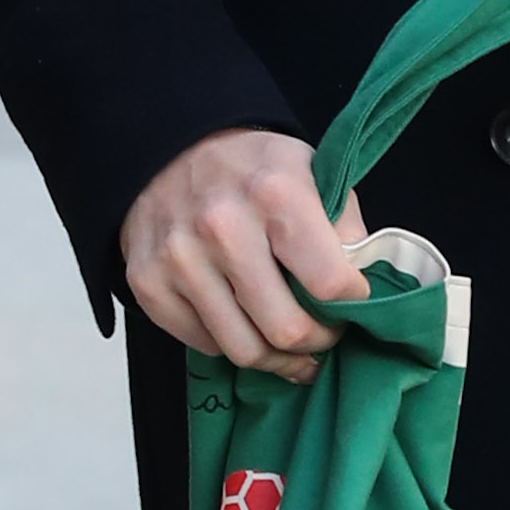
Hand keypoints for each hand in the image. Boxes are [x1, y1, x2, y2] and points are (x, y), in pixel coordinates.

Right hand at [123, 128, 367, 378]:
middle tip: (324, 339)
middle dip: (317, 345)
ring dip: (277, 360)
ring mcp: (179, 259)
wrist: (169, 149)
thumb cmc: (253, 169)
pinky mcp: (147, 284)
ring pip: (243, 350)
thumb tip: (362, 288)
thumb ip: (344, 227)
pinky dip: (229, 342)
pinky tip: (243, 323)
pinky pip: (203, 344)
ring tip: (291, 350)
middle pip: (286, 330)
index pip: (330, 283)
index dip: (352, 305)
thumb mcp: (312, 171)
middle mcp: (223, 228)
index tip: (353, 304)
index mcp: (275, 194)